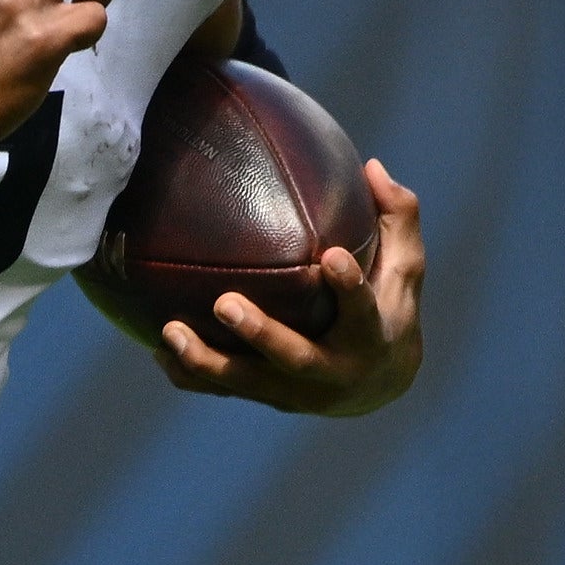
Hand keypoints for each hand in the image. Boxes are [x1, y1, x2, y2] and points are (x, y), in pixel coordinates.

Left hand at [147, 160, 424, 416]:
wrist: (379, 385)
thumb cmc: (390, 307)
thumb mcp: (405, 268)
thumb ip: (396, 218)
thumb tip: (373, 166)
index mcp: (371, 336)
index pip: (363, 311)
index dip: (348, 286)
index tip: (330, 256)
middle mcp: (334, 372)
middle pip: (296, 358)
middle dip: (260, 334)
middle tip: (224, 303)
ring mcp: (298, 392)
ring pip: (250, 383)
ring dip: (208, 361)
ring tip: (170, 331)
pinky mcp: (270, 398)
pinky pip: (224, 392)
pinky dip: (191, 375)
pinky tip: (158, 350)